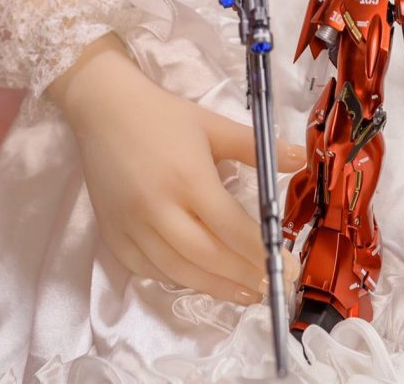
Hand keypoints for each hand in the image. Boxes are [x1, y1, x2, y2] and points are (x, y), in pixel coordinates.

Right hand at [48, 34, 304, 303]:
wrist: (105, 109)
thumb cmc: (164, 115)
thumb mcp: (213, 125)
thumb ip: (256, 147)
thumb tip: (298, 157)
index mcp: (189, 178)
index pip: (231, 227)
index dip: (261, 252)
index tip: (287, 267)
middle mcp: (159, 208)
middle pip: (207, 256)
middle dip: (243, 277)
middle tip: (272, 288)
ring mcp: (132, 226)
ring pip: (178, 271)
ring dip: (214, 287)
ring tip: (245, 293)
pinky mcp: (113, 235)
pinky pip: (147, 270)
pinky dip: (177, 279)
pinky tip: (200, 279)